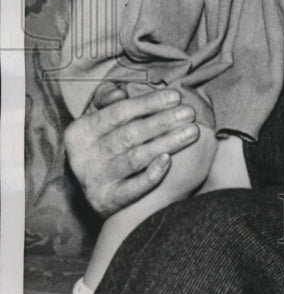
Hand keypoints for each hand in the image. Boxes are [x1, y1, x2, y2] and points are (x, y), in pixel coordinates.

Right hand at [63, 86, 199, 216]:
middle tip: (189, 113)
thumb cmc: (102, 142)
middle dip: (162, 122)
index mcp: (81, 131)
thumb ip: (107, 100)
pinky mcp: (106, 201)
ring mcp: (95, 180)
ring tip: (192, 132)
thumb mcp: (97, 118)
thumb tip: (121, 92)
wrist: (91, 190)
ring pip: (135, 159)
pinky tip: (168, 161)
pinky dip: (150, 175)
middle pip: (129, 135)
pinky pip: (131, 189)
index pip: (118, 112)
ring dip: (166, 143)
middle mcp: (84, 156)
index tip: (175, 96)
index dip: (148, 103)